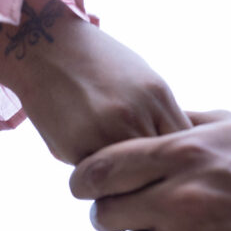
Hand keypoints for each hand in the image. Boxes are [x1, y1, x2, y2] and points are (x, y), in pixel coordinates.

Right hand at [15, 18, 191, 163]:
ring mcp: (106, 131)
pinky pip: (97, 178)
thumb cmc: (97, 66)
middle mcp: (137, 114)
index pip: (184, 147)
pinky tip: (85, 157)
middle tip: (138, 177)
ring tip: (112, 169)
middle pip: (160, 169)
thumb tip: (172, 165)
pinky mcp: (77, 147)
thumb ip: (158, 119)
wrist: (46, 47)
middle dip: (151, 177)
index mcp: (159, 96)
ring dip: (122, 183)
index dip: (177, 162)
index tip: (166, 168)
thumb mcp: (141, 82)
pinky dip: (95, 177)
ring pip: (128, 179)